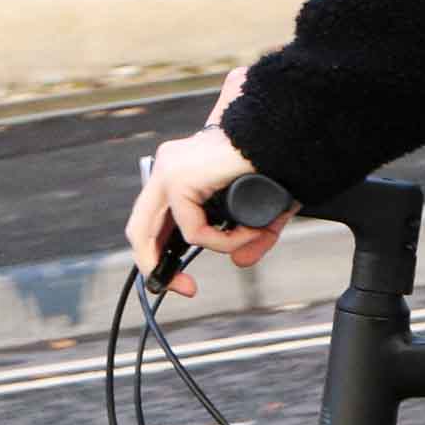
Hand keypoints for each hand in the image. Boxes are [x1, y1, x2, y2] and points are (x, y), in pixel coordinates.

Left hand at [123, 65, 289, 297]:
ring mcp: (169, 170)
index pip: (152, 220)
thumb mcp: (260, 211)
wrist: (285, 136)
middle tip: (185, 288)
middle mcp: (167, 166)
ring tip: (250, 236)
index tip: (183, 281)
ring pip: (166, 234)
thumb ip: (249, 238)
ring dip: (215, 246)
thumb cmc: (275, 162)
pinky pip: (194, 231)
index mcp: (178, 170)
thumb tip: (239, 262)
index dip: (160, 255)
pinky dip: (223, 241)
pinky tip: (249, 230)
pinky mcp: (180, 179)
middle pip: (139, 229)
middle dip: (155, 266)